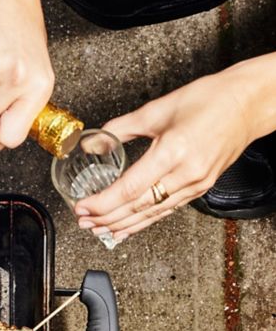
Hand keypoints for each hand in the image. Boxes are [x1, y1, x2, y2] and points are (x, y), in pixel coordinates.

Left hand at [74, 62, 268, 240]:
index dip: (102, 203)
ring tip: (100, 229)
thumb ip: (120, 128)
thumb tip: (94, 141)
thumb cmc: (208, 100)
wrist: (248, 104)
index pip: (129, 188)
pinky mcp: (202, 186)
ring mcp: (197, 183)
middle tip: (83, 222)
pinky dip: (146, 221)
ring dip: (124, 224)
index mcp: (172, 152)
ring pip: (154, 213)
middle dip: (107, 218)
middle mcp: (186, 173)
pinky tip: (130, 226)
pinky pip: (168, 209)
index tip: (82, 207)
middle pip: (139, 206)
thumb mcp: (156, 110)